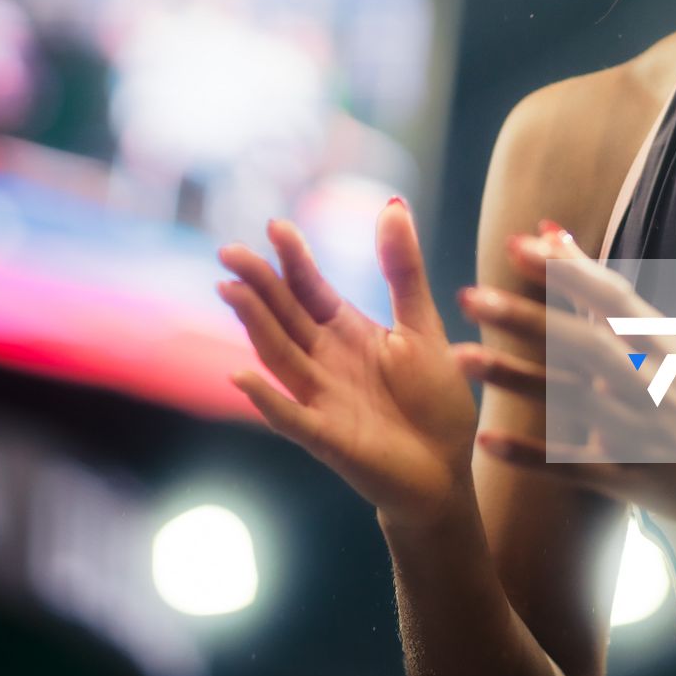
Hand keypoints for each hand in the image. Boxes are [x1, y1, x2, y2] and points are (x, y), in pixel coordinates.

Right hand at [218, 200, 478, 528]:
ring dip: (254, 326)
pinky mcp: (328, 438)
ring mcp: (321, 399)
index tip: (276, 226)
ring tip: (231, 291)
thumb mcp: (422, 326)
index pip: (309, 288)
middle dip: (258, 284)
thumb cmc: (431, 400)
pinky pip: (291, 417)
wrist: (445, 471)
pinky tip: (240, 377)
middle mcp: (324, 361)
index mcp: (346, 331)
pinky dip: (266, 400)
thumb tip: (393, 204)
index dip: (293, 259)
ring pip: (279, 356)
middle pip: (284, 316)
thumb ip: (404, 271)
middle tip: (230, 252)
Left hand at [456, 226, 675, 532]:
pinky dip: (528, 454)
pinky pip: (570, 464)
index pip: (610, 297)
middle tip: (470, 296)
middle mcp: (649, 380)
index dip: (564, 270)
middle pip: (580, 343)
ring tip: (460, 358)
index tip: (518, 244)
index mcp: (662, 343)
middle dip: (524, 318)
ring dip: (513, 378)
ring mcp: (637, 429)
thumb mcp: (666, 341)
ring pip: (568, 400)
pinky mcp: (625, 474)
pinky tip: (486, 440)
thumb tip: (551, 231)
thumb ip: (602, 295)